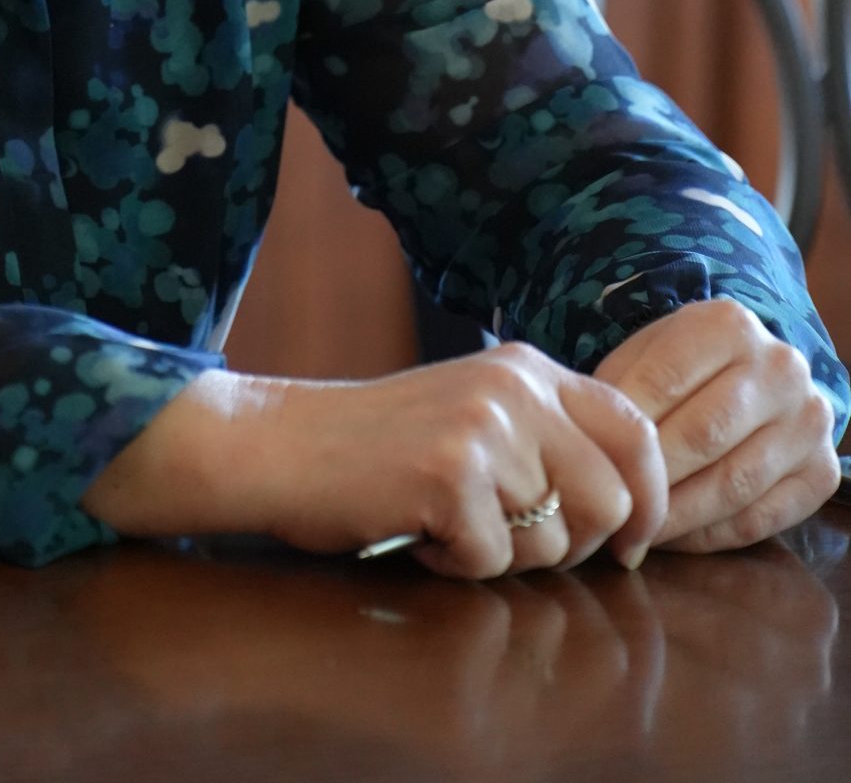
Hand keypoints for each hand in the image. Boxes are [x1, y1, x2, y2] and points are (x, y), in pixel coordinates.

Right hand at [83, 344, 668, 579]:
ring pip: (556, 539)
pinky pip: (492, 561)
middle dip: (570, 545)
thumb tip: (633, 511)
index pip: (636, 429)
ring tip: (449, 523)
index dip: (651, 497)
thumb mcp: (476, 415)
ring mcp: (483, 427)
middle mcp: (515, 386)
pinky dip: (454, 564)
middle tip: (505, 542)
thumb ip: (545, 438)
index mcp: (527, 367)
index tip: (629, 544)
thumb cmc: (377, 445)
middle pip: (611, 500)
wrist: (279, 443)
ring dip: (507, 556)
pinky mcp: (449, 474)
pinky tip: (416, 530)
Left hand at [593, 297, 841, 553]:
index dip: (625, 427)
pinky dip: (708, 536)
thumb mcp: (647, 354)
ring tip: (634, 533)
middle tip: (610, 508)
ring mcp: (809, 422)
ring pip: (733, 484)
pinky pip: (759, 519)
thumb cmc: (683, 367)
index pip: (665, 380)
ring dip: (676, 517)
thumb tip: (590, 451)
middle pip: (703, 435)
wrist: (755, 375)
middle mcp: (780, 368)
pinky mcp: (821, 473)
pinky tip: (673, 539)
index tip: (591, 463)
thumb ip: (620, 390)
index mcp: (729, 325)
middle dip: (650, 478)